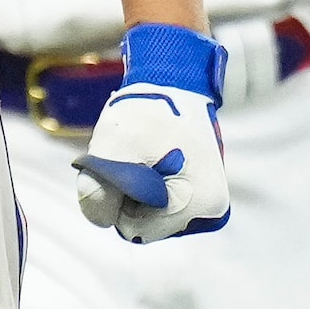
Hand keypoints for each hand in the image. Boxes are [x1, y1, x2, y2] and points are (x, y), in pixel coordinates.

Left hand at [74, 24, 228, 243]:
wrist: (174, 80)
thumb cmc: (147, 108)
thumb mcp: (114, 141)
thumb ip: (98, 187)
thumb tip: (100, 219)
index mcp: (200, 203)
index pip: (133, 228)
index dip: (118, 193)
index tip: (130, 156)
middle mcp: (210, 211)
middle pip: (143, 225)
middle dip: (129, 191)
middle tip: (136, 151)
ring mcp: (207, 203)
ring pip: (149, 215)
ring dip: (137, 185)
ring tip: (146, 150)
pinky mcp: (200, 193)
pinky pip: (158, 204)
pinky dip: (147, 181)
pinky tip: (153, 155)